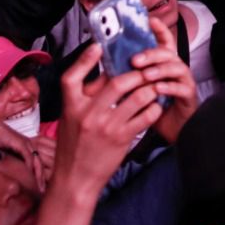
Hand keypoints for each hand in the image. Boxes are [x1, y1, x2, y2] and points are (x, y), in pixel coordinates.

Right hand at [52, 44, 165, 193]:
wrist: (75, 179)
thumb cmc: (73, 146)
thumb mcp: (70, 118)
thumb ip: (84, 97)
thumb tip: (103, 73)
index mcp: (71, 106)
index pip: (72, 76)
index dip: (85, 58)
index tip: (98, 46)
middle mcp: (88, 114)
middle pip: (117, 81)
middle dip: (136, 73)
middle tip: (144, 70)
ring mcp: (107, 126)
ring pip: (137, 96)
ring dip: (149, 88)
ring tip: (154, 86)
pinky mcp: (122, 138)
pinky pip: (145, 116)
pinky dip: (153, 108)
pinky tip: (155, 106)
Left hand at [136, 17, 198, 142]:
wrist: (173, 131)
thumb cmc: (155, 109)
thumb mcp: (139, 90)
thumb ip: (130, 76)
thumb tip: (108, 64)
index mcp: (163, 64)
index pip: (164, 42)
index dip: (159, 30)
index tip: (150, 20)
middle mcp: (175, 69)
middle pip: (167, 52)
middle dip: (151, 53)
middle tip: (135, 60)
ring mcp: (184, 81)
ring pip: (176, 66)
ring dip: (159, 69)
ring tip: (145, 75)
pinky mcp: (189, 95)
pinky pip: (181, 87)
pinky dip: (169, 87)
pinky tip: (157, 89)